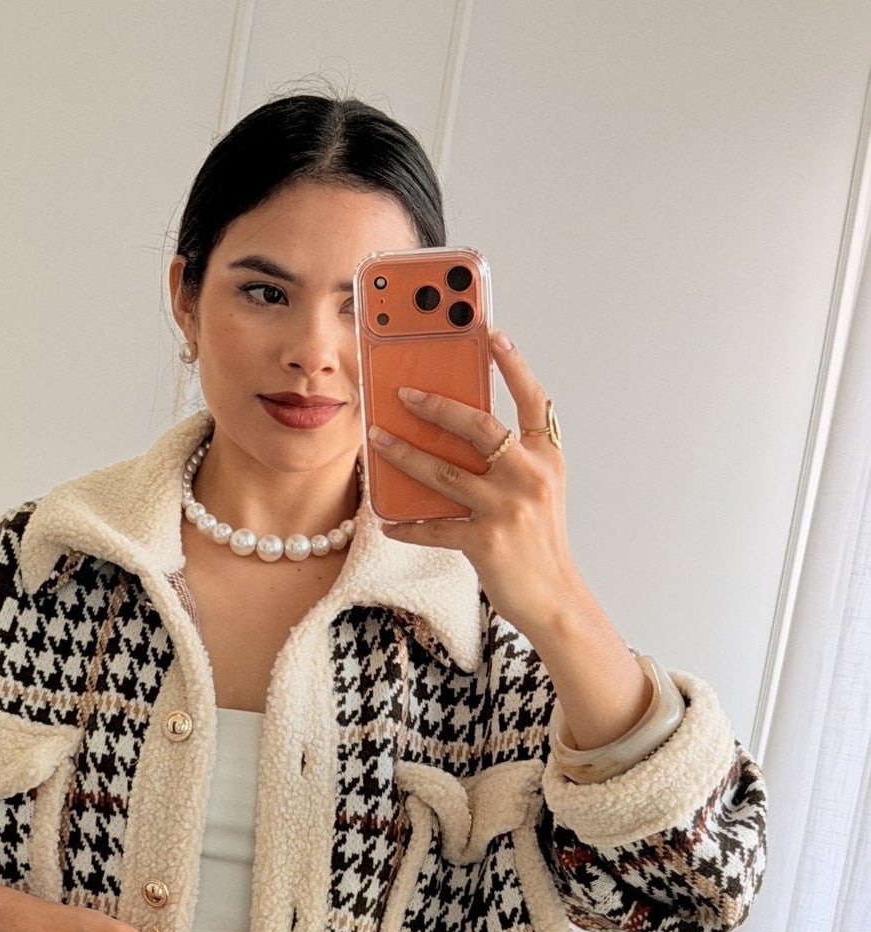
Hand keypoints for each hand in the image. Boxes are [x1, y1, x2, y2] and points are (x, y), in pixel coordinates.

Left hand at [369, 331, 592, 643]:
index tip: (490, 333)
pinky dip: (408, 526)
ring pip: (444, 472)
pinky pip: (434, 527)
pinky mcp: (485, 541)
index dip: (513, 363)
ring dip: (405, 455)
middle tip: (402, 395)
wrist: (554, 597)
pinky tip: (389, 522)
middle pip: (477, 426)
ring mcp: (507, 508)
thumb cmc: (540, 542)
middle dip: (435, 406)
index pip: (532, 397)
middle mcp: (530, 475)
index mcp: (546, 456)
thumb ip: (510, 459)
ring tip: (378, 441)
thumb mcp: (538, 490)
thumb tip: (458, 432)